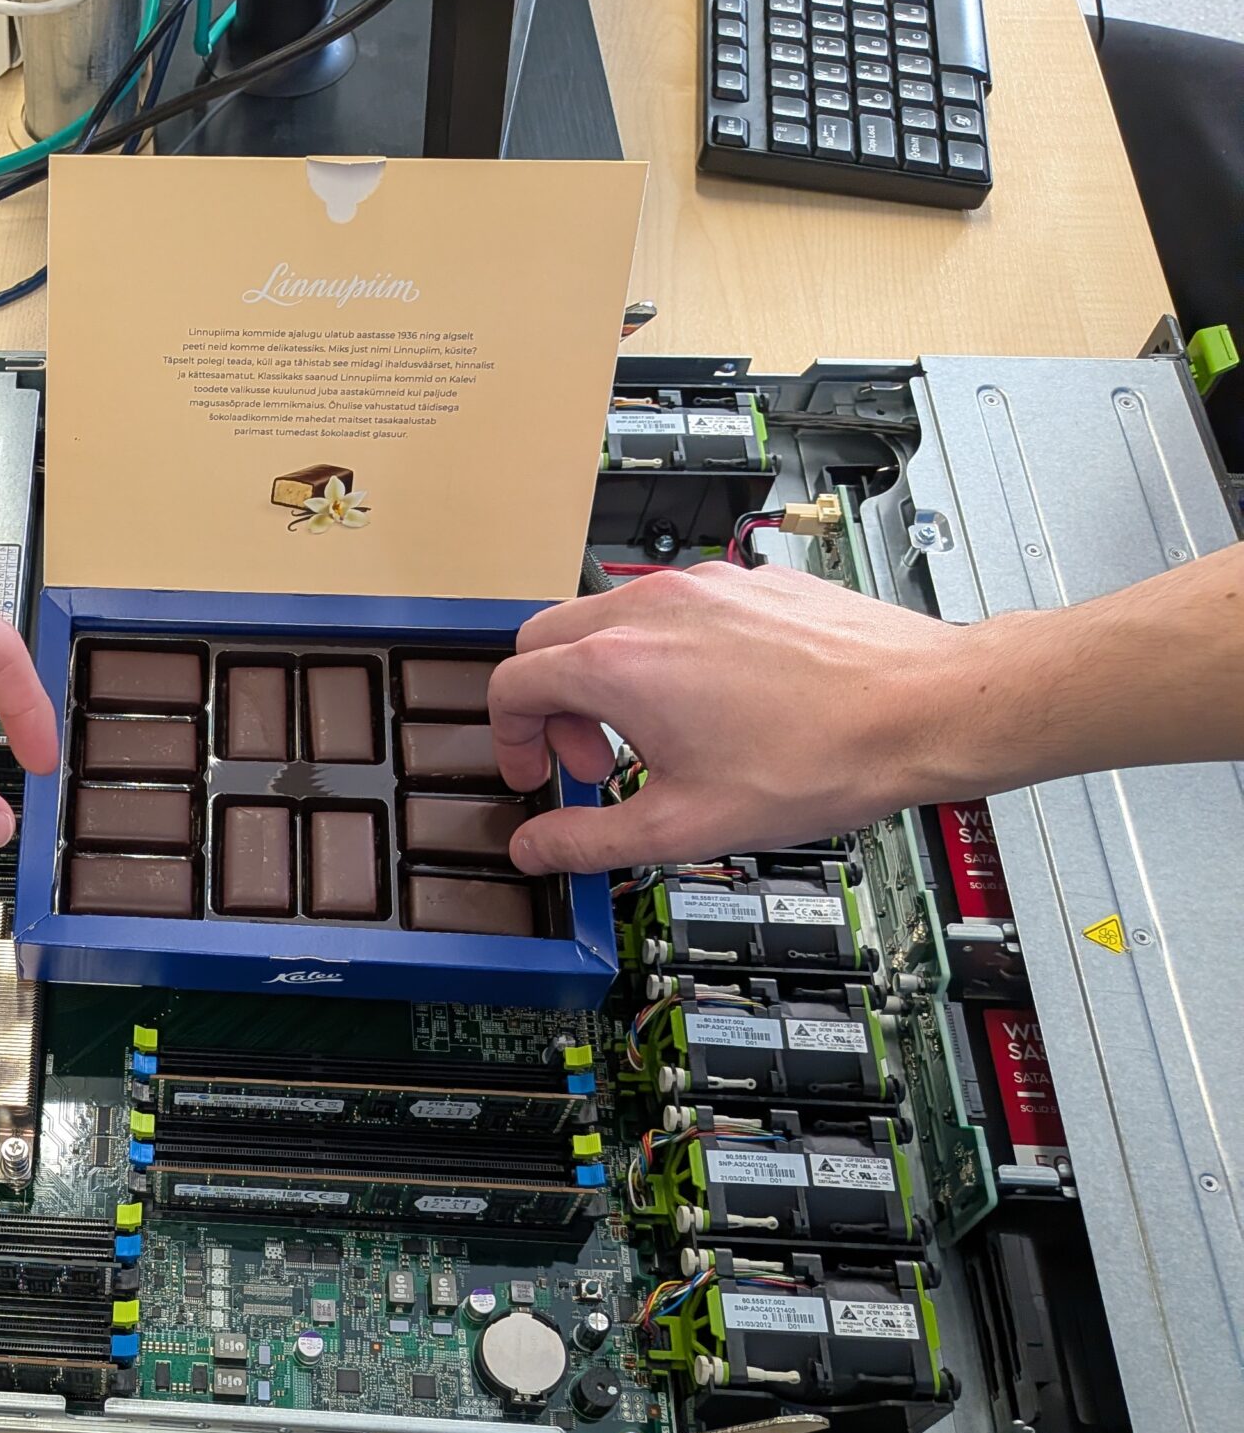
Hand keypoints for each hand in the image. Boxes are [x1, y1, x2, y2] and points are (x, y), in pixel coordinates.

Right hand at [488, 562, 961, 873]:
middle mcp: (651, 610)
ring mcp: (703, 587)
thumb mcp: (683, 826)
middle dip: (550, 706)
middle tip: (592, 761)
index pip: (511, 684)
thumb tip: (536, 849)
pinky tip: (711, 706)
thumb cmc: (820, 759)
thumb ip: (588, 840)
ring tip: (655, 738)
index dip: (509, 741)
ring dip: (603, 678)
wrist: (923, 709)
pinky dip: (661, 653)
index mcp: (618, 665)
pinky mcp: (748, 583)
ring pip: (608, 619)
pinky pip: (671, 609)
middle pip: (546, 639)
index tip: (538, 775)